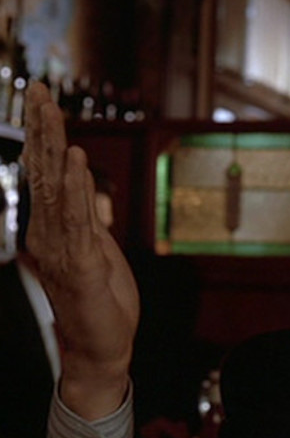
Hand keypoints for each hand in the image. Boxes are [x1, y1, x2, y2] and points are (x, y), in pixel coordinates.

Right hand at [22, 82, 139, 418]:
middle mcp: (49, 233)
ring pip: (55, 190)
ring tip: (52, 113)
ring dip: (55, 149)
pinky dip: (77, 189)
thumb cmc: (100, 298)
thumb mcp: (97, 249)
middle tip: (39, 90)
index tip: (42, 101)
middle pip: (44, 173)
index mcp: (54, 228)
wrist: (101, 346)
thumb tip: (83, 187)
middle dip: (42, 130)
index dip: (44, 137)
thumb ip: (87, 218)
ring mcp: (60, 249)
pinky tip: (76, 162)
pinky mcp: (79, 265)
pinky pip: (78, 221)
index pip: (46, 174)